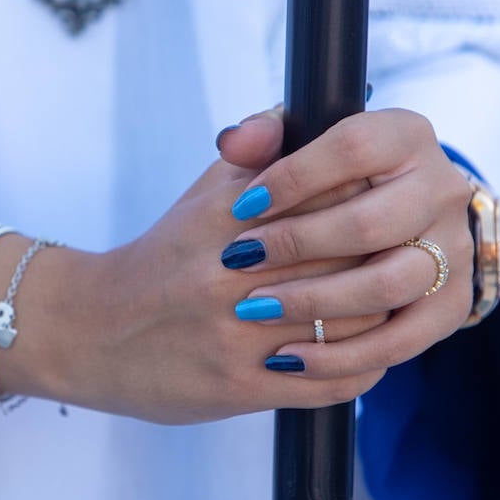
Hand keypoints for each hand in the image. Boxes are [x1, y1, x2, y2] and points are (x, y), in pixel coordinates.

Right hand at [32, 156, 387, 423]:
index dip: (372, 204)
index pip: (329, 201)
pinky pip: (325, 384)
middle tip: (410, 258)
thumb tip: (311, 112)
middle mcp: (231, 275)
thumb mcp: (205, 194)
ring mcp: (235, 336)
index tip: (393, 206)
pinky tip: (368, 355)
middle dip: (385, 260)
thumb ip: (260, 149)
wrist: (89, 330)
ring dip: (381, 317)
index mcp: (230, 219)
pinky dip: (359, 369)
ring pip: (346, 325)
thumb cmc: (163, 258)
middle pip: (346, 263)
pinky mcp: (237, 387)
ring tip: (395, 307)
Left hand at [213, 106, 475, 378]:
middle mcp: (443, 189)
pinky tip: (288, 358)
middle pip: (371, 222)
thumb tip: (236, 142)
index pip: (353, 148)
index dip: (294, 177)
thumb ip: (262, 139)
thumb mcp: (292, 151)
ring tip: (256, 308)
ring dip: (316, 301)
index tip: (244, 205)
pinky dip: (341, 356)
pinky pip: (400, 342)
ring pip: (389, 284)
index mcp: (406, 136)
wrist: (379, 229)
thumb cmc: (321, 184)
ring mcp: (455, 250)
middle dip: (297, 244)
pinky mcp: (450, 306)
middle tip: (240, 260)